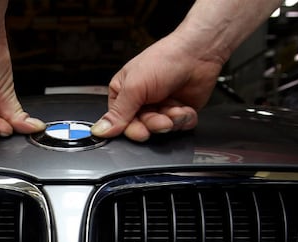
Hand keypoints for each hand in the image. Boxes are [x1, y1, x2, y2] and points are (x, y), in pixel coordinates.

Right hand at [91, 33, 223, 141]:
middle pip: (142, 128)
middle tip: (161, 119)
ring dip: (171, 121)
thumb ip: (118, 113)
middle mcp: (141, 102)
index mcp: (124, 93)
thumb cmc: (165, 60)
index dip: (132, 129)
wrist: (198, 54)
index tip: (141, 131)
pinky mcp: (179, 111)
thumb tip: (99, 130)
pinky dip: (184, 119)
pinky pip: (179, 128)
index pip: (120, 123)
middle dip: (154, 124)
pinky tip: (184, 107)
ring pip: (162, 130)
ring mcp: (161, 107)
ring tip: (175, 107)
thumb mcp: (135, 87)